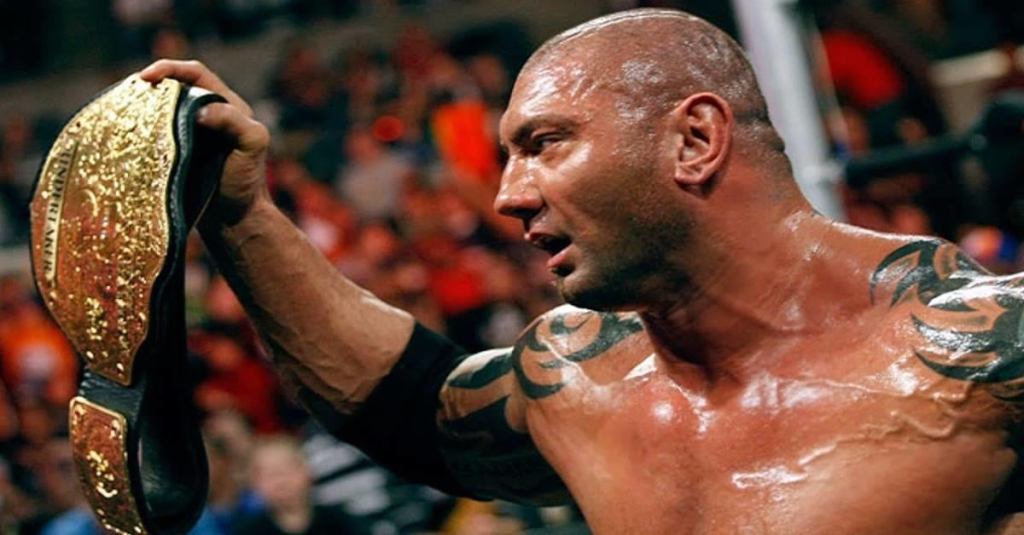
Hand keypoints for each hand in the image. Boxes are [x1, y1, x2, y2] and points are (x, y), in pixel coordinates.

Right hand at [140, 60, 270, 226]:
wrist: (236, 220)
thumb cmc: (246, 181)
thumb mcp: (251, 145)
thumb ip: (233, 121)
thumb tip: (200, 111)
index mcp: (228, 106)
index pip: (196, 75)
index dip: (171, 68)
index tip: (147, 76)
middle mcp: (207, 116)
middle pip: (174, 87)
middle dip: (151, 84)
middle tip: (129, 94)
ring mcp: (189, 135)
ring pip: (162, 109)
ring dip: (142, 106)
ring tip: (123, 111)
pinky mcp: (175, 154)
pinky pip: (156, 132)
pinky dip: (141, 129)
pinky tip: (126, 133)